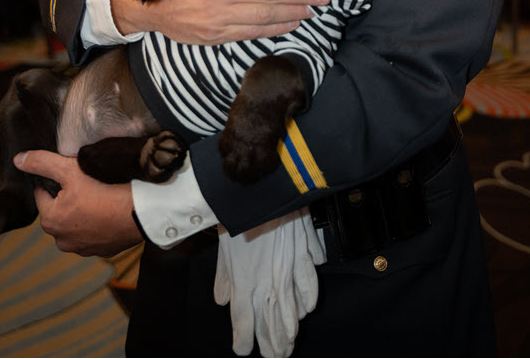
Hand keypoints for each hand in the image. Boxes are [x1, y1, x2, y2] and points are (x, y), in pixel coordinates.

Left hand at [13, 150, 141, 255]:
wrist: (141, 212)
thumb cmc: (106, 190)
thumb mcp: (71, 170)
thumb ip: (43, 163)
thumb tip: (19, 159)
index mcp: (50, 221)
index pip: (43, 194)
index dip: (57, 180)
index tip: (74, 173)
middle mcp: (62, 240)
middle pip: (59, 209)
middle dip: (70, 197)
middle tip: (89, 182)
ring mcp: (83, 248)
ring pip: (76, 223)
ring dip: (83, 212)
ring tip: (101, 196)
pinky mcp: (102, 250)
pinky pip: (94, 232)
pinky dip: (99, 223)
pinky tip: (110, 210)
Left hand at [214, 208, 325, 357]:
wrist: (262, 187)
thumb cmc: (238, 213)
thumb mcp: (222, 246)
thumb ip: (223, 276)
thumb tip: (222, 299)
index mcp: (244, 281)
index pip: (244, 322)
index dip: (243, 340)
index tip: (242, 349)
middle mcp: (267, 281)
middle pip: (271, 322)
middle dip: (272, 344)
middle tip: (275, 357)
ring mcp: (288, 269)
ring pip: (292, 309)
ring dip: (291, 329)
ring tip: (290, 343)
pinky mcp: (303, 253)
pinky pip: (308, 284)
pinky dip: (308, 298)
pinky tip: (307, 308)